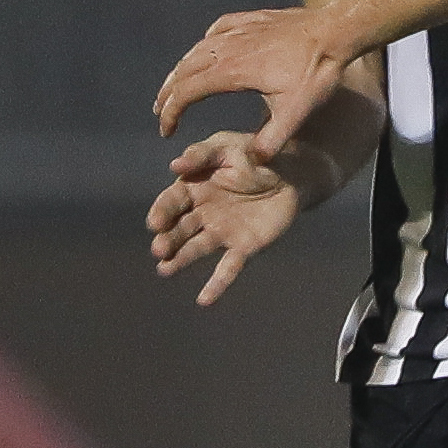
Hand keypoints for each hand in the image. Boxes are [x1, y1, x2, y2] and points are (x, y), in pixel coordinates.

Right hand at [148, 133, 305, 305]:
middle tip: (159, 250)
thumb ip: (203, 155)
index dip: (162, 212)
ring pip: (197, 248)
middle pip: (180, 229)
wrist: (293, 173)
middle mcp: (202, 213)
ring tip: (165, 270)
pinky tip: (204, 301)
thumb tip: (175, 166)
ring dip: (181, 260)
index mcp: (194, 187)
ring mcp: (221, 232)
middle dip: (167, 240)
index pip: (172, 202)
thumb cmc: (255, 154)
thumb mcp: (229, 147)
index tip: (155, 223)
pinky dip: (217, 285)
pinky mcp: (243, 247)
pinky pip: (228, 268)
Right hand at [154, 7, 341, 164]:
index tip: (166, 130)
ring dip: (182, 69)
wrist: (337, 30)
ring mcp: (239, 30)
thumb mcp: (297, 112)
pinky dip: (205, 44)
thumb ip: (274, 140)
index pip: (188, 92)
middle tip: (160, 112)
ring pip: (198, 49)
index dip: (172, 112)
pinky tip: (207, 49)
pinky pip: (218, 30)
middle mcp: (229, 47)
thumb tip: (253, 162)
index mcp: (233, 71)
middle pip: (185, 70)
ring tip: (175, 84)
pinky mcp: (252, 20)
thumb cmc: (318, 71)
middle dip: (168, 93)